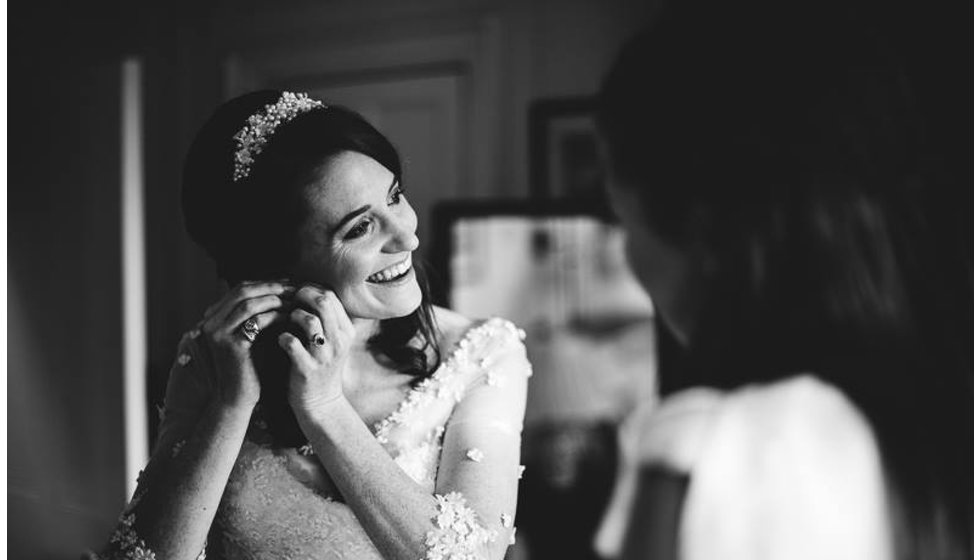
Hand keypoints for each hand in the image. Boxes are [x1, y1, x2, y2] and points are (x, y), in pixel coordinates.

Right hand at [199, 281, 290, 409]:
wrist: (238, 397)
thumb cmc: (250, 366)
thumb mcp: (251, 335)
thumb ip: (257, 315)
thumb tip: (280, 291)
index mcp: (214, 317)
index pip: (239, 289)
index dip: (264, 284)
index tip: (287, 283)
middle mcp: (211, 323)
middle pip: (242, 291)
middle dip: (270, 287)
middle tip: (294, 287)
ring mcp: (219, 333)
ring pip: (248, 304)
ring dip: (275, 299)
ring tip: (294, 300)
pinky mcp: (232, 345)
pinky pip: (256, 321)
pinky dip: (275, 315)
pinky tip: (290, 316)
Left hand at [278, 285, 355, 414]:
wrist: (320, 403)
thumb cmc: (321, 366)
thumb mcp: (332, 341)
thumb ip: (326, 318)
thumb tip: (307, 289)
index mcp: (346, 331)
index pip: (331, 295)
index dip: (310, 288)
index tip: (295, 291)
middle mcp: (339, 341)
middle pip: (323, 302)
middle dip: (301, 295)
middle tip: (288, 300)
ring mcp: (324, 355)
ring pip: (309, 320)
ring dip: (292, 315)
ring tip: (285, 320)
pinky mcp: (307, 369)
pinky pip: (292, 343)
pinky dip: (282, 337)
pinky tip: (279, 339)